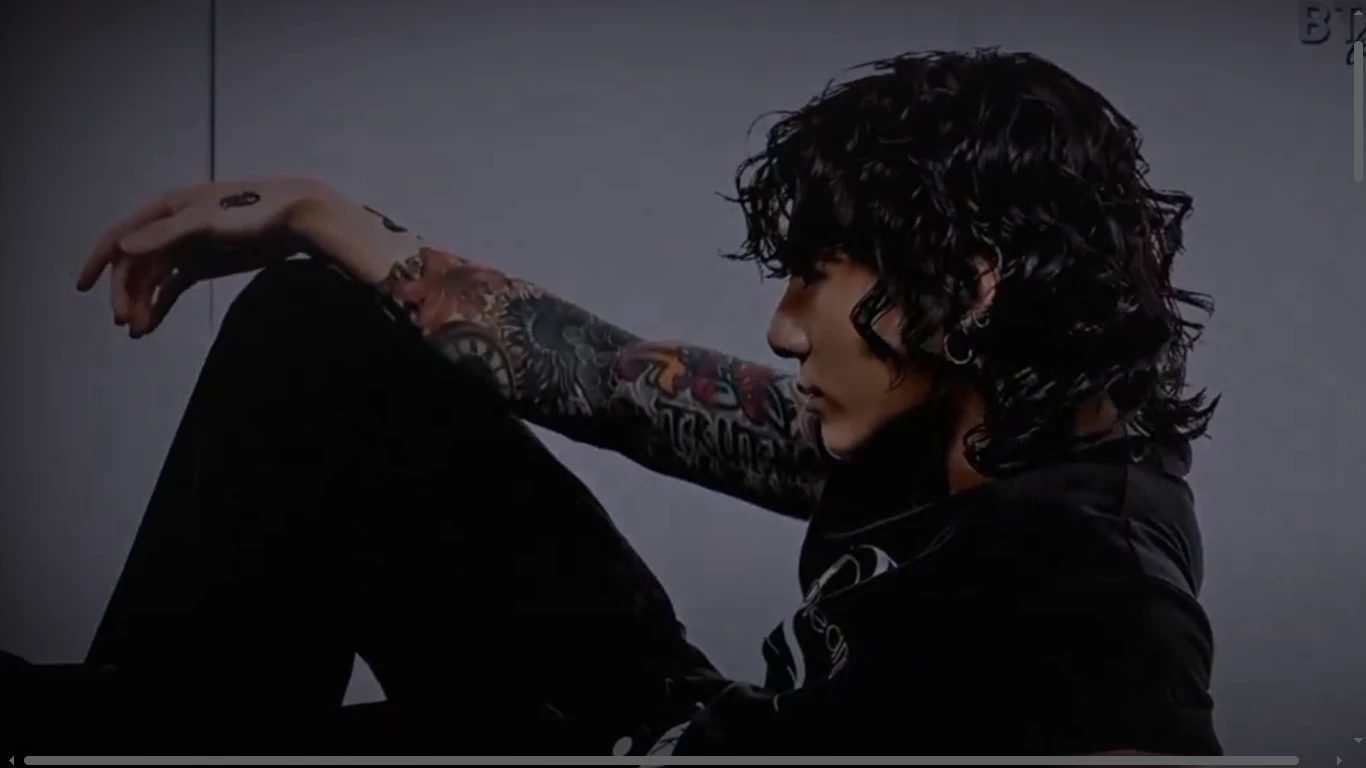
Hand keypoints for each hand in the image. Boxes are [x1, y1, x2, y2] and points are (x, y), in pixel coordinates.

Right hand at [77, 176, 333, 336]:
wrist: (301, 220)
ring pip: (153, 279)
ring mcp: (189, 247)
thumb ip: (166, 234)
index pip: (121, 236)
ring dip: (142, 303)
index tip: (82, 287)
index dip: (99, 260)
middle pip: (136, 264)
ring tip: (138, 331)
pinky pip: (174, 286)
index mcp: (167, 210)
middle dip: (126, 292)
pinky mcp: (207, 264)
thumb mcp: (208, 221)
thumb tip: (123, 245)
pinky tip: (151, 326)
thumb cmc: (257, 212)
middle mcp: (172, 228)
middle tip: (125, 322)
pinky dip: (161, 305)